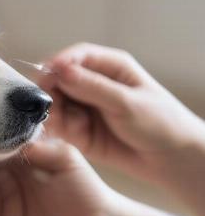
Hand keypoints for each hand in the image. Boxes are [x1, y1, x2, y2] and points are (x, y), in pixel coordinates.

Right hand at [38, 43, 204, 186]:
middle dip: (51, 91)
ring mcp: (83, 106)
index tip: (47, 74)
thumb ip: (93, 88)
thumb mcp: (127, 102)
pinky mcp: (77, 129)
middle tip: (49, 105)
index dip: (59, 63)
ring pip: (54, 102)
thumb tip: (61, 71)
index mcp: (110, 67)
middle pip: (59, 79)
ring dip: (53, 112)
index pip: (77, 57)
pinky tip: (65, 132)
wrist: (168, 158)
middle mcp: (92, 83)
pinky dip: (55, 127)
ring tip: (64, 125)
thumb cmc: (159, 123)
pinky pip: (57, 124)